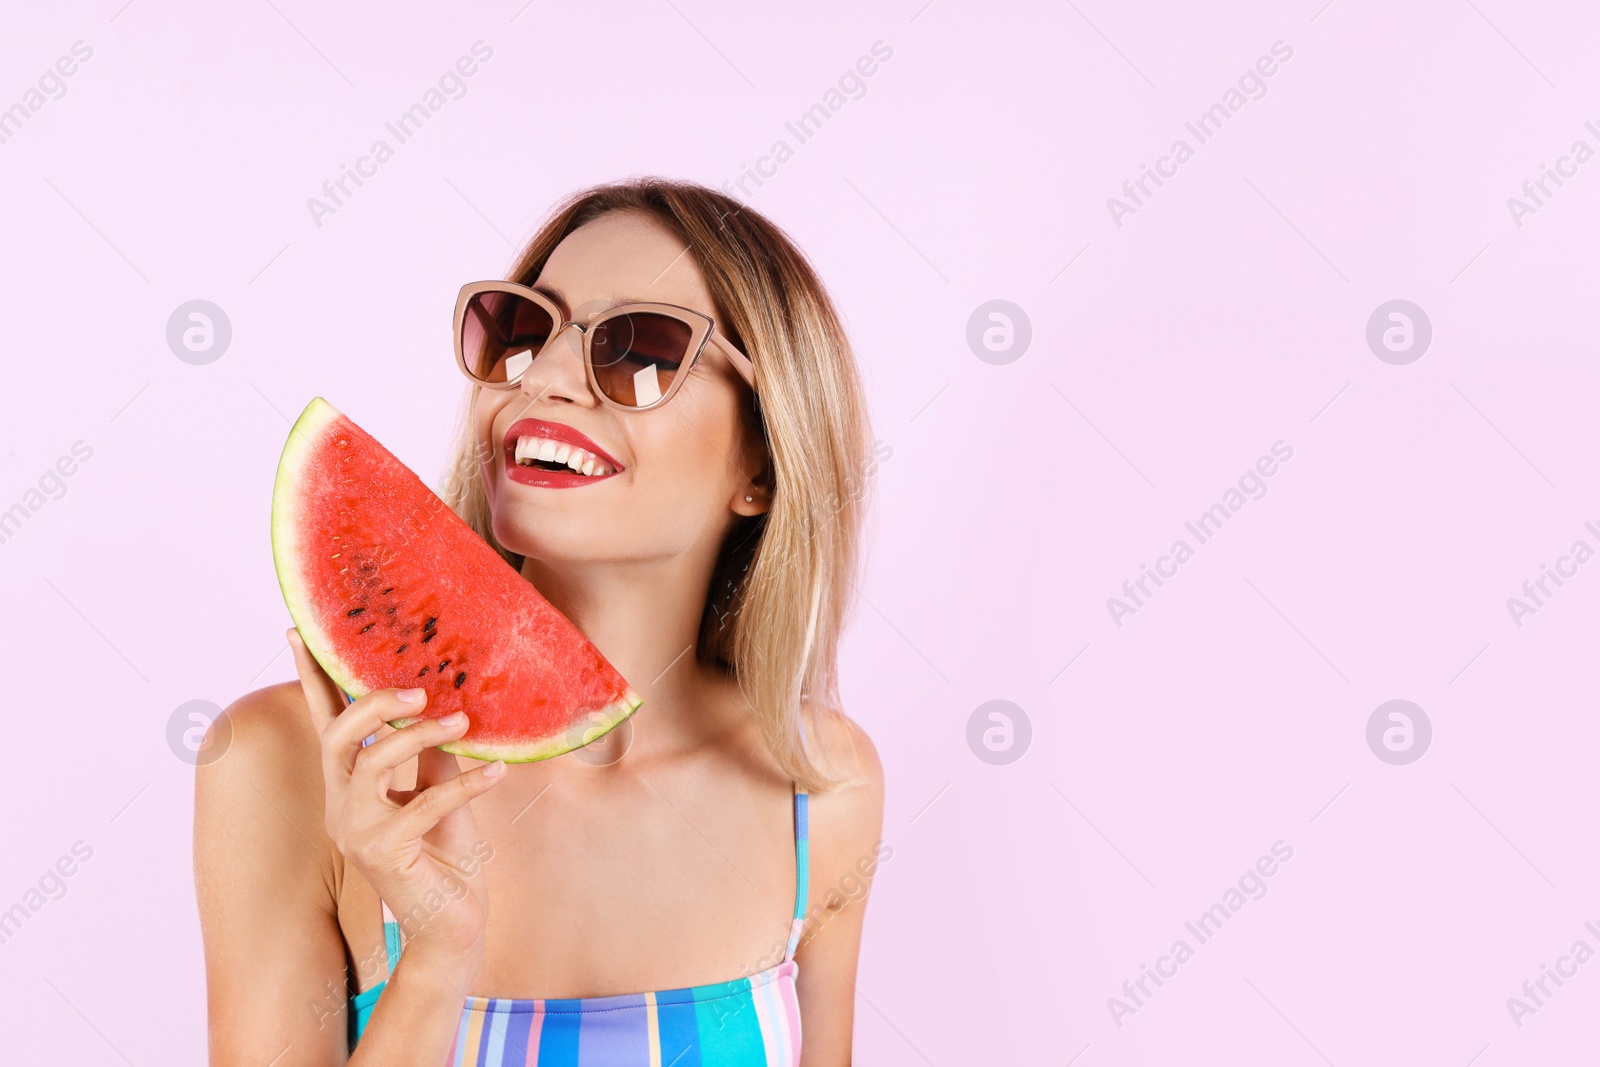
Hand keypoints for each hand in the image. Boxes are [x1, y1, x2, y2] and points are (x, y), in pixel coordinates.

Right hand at [288, 628, 506, 968]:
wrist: (451, 924)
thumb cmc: (445, 854)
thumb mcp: (440, 791)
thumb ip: (432, 751)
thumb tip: (445, 699)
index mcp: (350, 785)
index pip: (327, 723)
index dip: (313, 679)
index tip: (299, 631)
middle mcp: (343, 805)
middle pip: (340, 736)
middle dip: (376, 704)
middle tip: (422, 691)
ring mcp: (356, 831)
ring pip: (374, 764)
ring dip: (422, 738)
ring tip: (464, 723)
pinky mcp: (383, 854)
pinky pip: (423, 804)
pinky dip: (466, 784)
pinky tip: (498, 772)